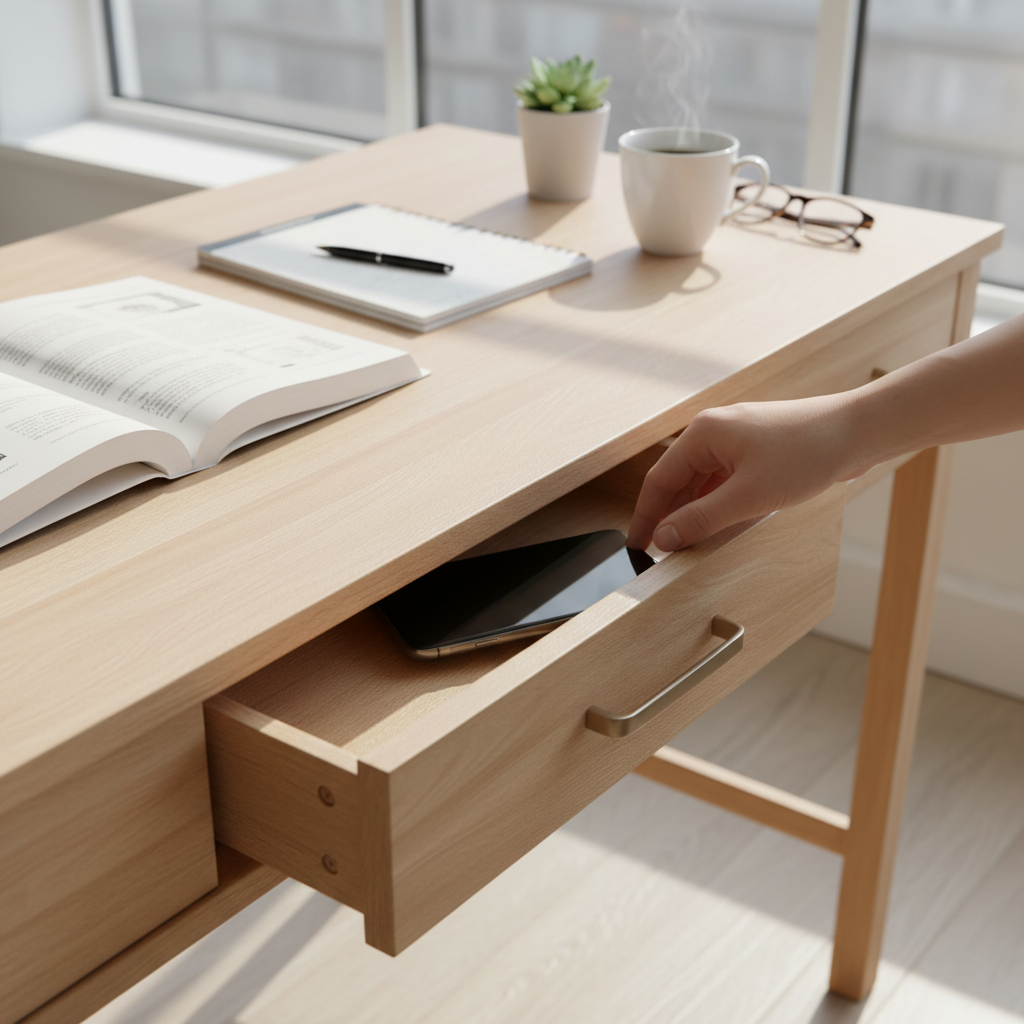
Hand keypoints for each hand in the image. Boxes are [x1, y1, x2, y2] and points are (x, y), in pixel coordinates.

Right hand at [627, 396, 854, 551]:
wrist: (857, 431)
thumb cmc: (807, 452)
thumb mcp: (748, 496)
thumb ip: (701, 519)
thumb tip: (664, 538)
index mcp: (702, 433)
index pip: (659, 480)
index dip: (645, 517)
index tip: (637, 546)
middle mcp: (713, 432)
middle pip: (678, 481)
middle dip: (670, 518)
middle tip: (665, 553)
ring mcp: (735, 440)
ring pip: (701, 483)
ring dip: (695, 513)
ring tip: (691, 545)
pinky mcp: (755, 451)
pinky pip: (723, 481)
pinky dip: (717, 504)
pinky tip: (720, 527)